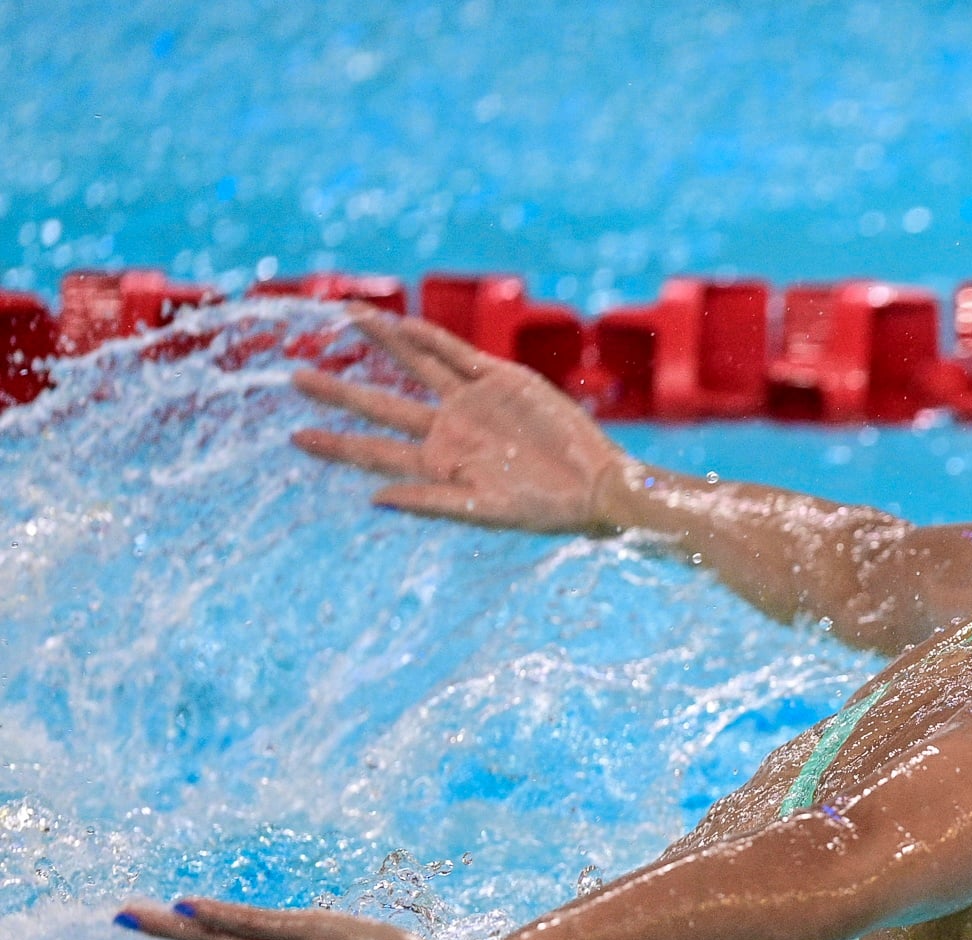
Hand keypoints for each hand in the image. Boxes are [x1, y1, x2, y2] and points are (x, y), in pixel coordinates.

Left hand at [291, 305, 629, 533]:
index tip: (296, 437)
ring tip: (348, 316)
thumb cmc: (545, 510)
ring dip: (383, 342)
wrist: (596, 483)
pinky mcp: (501, 380)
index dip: (336, 445)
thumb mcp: (486, 511)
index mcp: (439, 465)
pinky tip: (403, 324)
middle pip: (382, 406)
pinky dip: (431, 338)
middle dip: (339, 392)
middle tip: (295, 378)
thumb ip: (432, 502)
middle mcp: (448, 430)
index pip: (375, 453)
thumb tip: (374, 499)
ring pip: (416, 365)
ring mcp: (473, 402)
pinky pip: (457, 353)